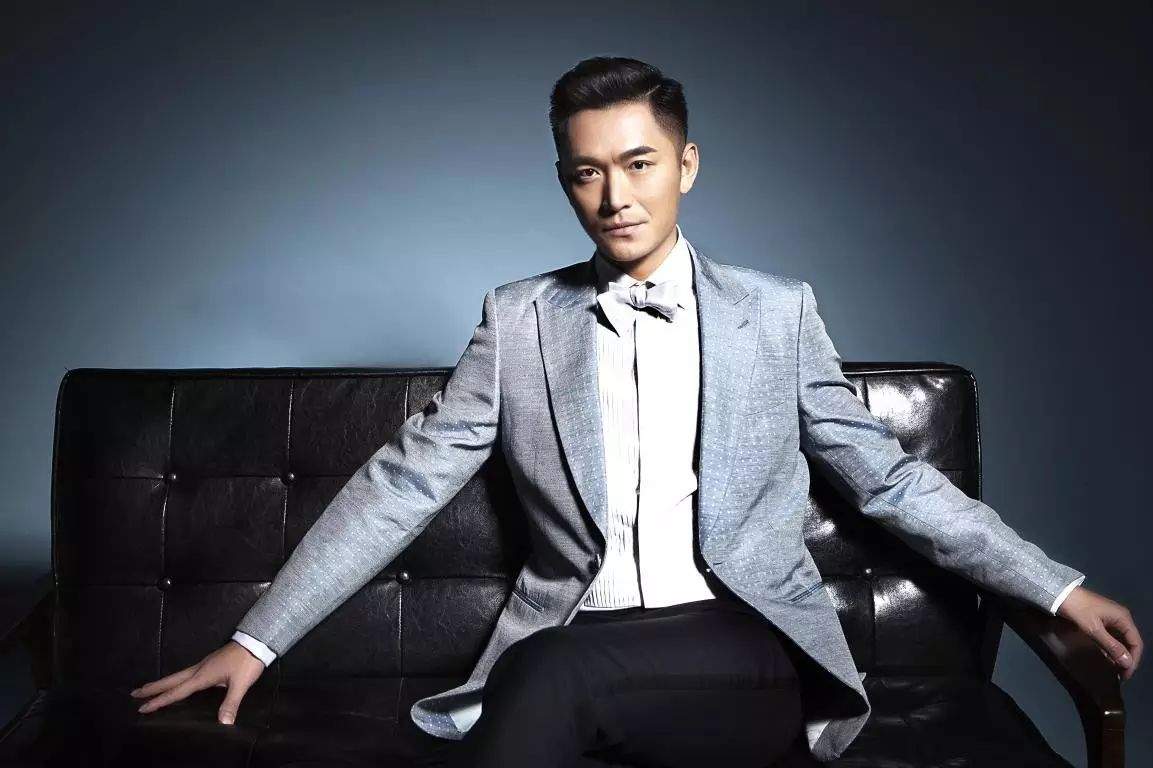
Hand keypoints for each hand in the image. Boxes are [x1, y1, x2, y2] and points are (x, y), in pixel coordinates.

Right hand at [130, 640, 265, 724]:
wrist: (256, 642)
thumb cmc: (247, 663)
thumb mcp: (240, 684)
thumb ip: (231, 703)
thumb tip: (224, 724)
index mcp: (202, 676)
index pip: (177, 691)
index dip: (159, 701)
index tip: (142, 707)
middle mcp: (199, 669)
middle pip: (171, 680)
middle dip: (153, 687)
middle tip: (135, 693)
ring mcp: (204, 664)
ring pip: (178, 675)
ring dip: (163, 682)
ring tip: (149, 688)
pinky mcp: (210, 663)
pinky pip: (187, 673)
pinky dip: (176, 679)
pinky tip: (178, 682)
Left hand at [1057, 585, 1141, 679]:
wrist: (1060, 593)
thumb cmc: (1077, 610)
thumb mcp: (1094, 629)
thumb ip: (1112, 646)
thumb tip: (1128, 663)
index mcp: (1124, 618)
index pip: (1136, 643)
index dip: (1133, 660)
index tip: (1125, 674)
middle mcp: (1122, 618)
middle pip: (1131, 642)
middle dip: (1127, 659)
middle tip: (1120, 675)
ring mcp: (1112, 618)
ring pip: (1121, 640)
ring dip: (1120, 654)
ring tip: (1115, 669)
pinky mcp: (1103, 620)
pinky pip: (1112, 636)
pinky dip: (1111, 647)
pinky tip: (1107, 657)